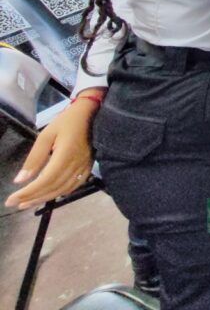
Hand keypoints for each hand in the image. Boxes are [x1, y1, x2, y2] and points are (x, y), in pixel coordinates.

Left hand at [5, 92, 101, 209]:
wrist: (91, 113)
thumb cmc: (66, 121)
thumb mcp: (46, 135)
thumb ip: (34, 158)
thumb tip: (20, 180)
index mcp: (65, 155)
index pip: (45, 180)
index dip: (28, 192)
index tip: (11, 200)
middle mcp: (76, 164)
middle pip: (53, 188)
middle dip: (33, 198)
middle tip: (16, 204)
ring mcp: (84, 167)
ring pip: (63, 189)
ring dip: (45, 198)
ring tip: (29, 202)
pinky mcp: (88, 167)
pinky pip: (74, 186)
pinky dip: (60, 193)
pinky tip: (50, 194)